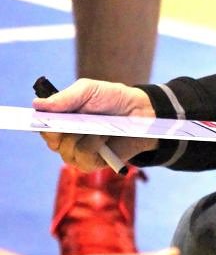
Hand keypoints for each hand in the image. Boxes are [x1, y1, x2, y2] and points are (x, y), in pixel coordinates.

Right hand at [33, 77, 157, 171]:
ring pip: (67, 150)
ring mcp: (77, 153)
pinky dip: (94, 145)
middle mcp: (64, 139)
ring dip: (83, 136)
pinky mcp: (91, 164)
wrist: (140, 113)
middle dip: (62, 128)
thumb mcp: (88, 90)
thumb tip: (37, 104)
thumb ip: (65, 98)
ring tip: (99, 126)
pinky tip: (104, 137)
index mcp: (60, 120)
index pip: (41, 126)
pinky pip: (84, 157)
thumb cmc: (111, 99)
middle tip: (77, 118)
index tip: (37, 119)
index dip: (38, 123)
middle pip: (50, 140)